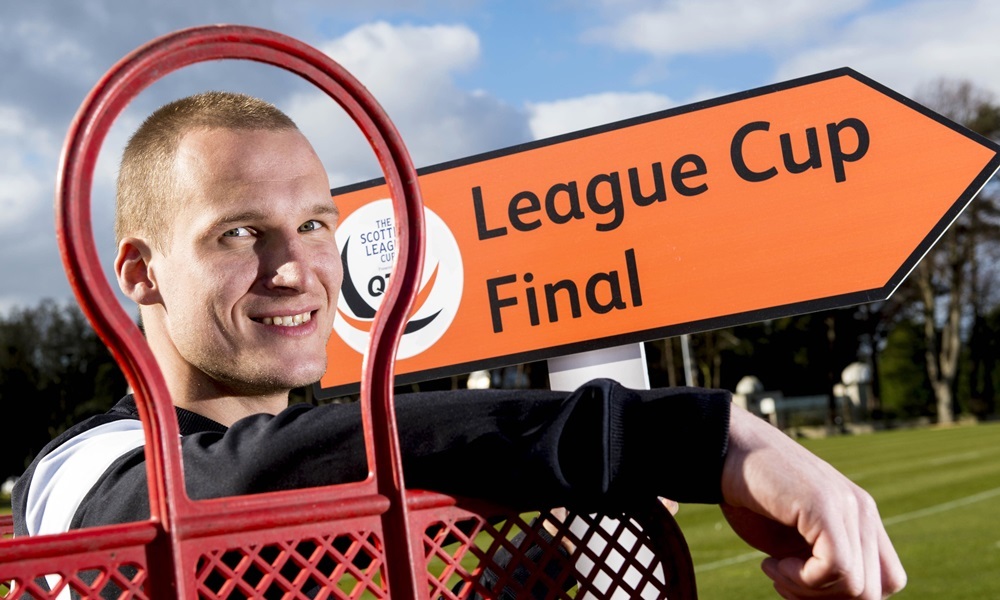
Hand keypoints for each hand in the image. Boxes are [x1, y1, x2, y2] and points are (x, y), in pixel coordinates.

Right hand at [720, 405, 905, 598]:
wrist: (724, 451)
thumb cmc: (752, 496)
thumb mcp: (794, 539)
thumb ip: (821, 562)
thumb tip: (835, 598)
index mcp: (860, 518)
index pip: (886, 580)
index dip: (845, 597)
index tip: (801, 587)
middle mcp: (862, 511)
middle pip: (874, 591)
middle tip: (783, 582)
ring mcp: (847, 506)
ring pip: (858, 587)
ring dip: (808, 591)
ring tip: (775, 570)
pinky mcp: (825, 506)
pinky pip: (836, 569)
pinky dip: (801, 580)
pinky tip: (771, 563)